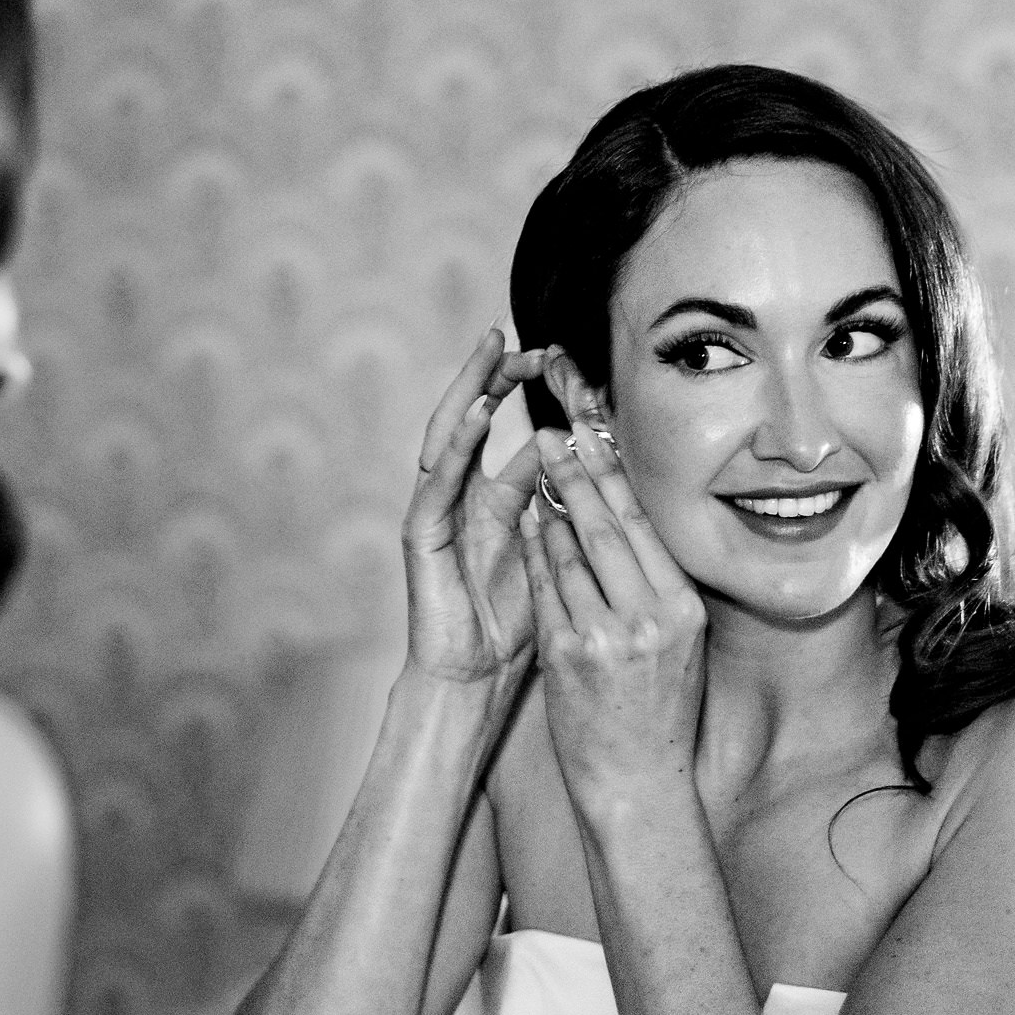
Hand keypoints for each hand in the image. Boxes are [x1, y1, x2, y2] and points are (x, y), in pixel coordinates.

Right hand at [402, 328, 548, 684]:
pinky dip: (455, 443)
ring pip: (448, 435)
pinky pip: (437, 479)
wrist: (474, 678)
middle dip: (494, 375)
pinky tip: (476, 413)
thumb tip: (594, 467)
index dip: (536, 401)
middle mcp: (460, 497)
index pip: (515, 433)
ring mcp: (436, 511)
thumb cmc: (517, 628)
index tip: (565, 361)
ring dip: (470, 391)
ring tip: (492, 351)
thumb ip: (564, 511)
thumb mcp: (554, 556)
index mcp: (493, 501)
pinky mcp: (420, 532)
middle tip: (518, 335)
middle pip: (474, 420)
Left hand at [519, 410, 706, 801]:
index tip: (597, 437)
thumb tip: (631, 525)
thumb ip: (660, 591)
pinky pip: (544, 588)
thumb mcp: (680, 646)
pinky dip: (533, 551)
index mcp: (684, 609)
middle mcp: (649, 617)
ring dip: (550, 507)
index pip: (645, 528)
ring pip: (569, 553)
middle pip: (606, 528)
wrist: (636, 781)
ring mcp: (605, 636)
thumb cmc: (658, 712)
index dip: (617, 477)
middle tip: (554, 433)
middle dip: (577, 474)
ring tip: (536, 470)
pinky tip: (525, 522)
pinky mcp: (565, 655)